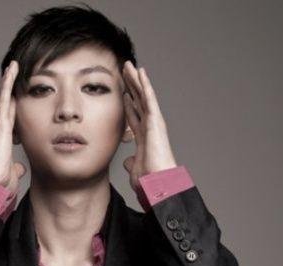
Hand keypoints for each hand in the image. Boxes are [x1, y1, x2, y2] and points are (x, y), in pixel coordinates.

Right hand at [0, 60, 26, 192]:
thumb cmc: (0, 183)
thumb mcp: (12, 173)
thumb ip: (15, 168)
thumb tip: (19, 168)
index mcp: (1, 141)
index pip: (8, 119)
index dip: (12, 107)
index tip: (17, 97)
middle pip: (3, 105)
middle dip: (8, 90)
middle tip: (13, 74)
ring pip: (3, 97)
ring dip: (8, 81)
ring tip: (14, 66)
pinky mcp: (0, 123)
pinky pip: (4, 98)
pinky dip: (8, 83)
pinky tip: (12, 70)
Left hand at [122, 61, 177, 193]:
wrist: (158, 183)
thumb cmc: (149, 180)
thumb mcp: (135, 169)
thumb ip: (131, 162)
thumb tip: (127, 161)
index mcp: (144, 137)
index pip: (134, 115)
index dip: (128, 104)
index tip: (123, 93)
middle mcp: (150, 127)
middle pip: (138, 101)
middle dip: (131, 86)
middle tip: (123, 71)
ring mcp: (153, 122)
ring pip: (143, 95)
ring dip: (136, 80)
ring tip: (128, 65)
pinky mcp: (156, 120)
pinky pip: (149, 98)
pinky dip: (144, 84)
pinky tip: (140, 71)